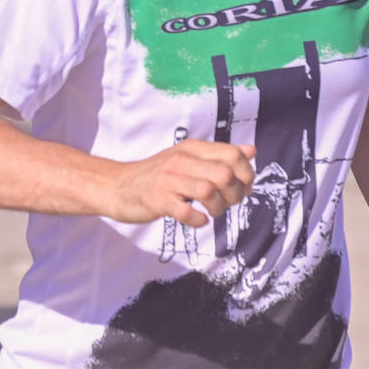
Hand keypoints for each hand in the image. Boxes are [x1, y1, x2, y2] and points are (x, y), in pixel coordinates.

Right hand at [106, 140, 255, 226]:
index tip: (242, 187)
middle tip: (227, 203)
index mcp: (192, 148)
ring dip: (218, 208)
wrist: (118, 185)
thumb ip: (219, 155)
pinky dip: (198, 219)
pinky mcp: (157, 200)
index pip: (233, 154)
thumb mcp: (189, 157)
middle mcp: (181, 160)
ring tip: (212, 211)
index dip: (246, 174)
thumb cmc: (158, 174)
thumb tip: (251, 150)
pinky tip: (198, 219)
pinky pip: (185, 212)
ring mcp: (168, 180)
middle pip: (224, 174)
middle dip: (234, 195)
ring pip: (208, 192)